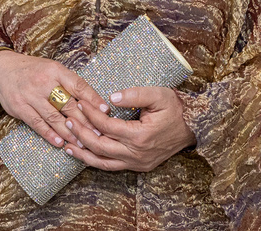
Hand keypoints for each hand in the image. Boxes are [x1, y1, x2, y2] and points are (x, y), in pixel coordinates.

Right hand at [0, 50, 109, 150]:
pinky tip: (61, 143)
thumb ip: (69, 83)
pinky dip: (50, 135)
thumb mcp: (52, 69)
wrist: (2, 71)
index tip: (105, 111)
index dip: (93, 98)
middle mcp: (43, 82)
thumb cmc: (33, 71)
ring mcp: (30, 95)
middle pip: (69, 104)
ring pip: (55, 118)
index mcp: (55, 70)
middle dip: (86, 121)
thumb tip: (93, 102)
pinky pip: (38, 124)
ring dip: (70, 133)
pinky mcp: (20, 108)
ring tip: (83, 144)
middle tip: (99, 134)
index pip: (78, 85)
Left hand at [63, 86, 195, 171]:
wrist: (193, 128)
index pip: (107, 126)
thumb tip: (112, 97)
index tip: (80, 103)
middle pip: (100, 147)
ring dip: (83, 154)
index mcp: (140, 136)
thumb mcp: (159, 95)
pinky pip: (111, 167)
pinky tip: (84, 155)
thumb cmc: (175, 110)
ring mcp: (137, 163)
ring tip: (66, 145)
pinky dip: (95, 162)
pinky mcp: (138, 167)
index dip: (91, 115)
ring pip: (103, 163)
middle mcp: (136, 153)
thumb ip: (136, 94)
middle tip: (67, 121)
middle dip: (81, 134)